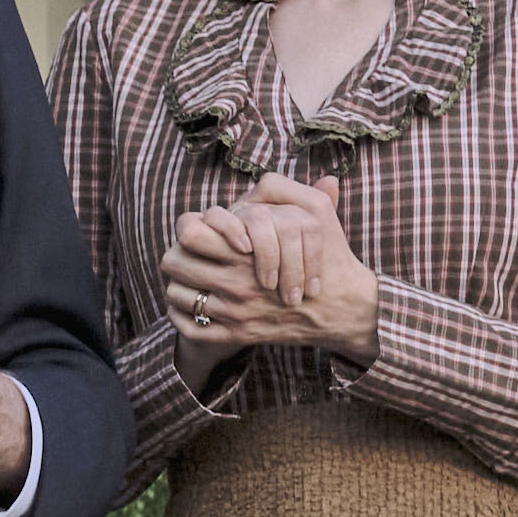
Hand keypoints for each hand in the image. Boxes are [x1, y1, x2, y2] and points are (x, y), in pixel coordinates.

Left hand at [162, 172, 377, 369]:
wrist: (344, 308)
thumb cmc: (330, 257)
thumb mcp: (316, 212)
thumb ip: (286, 190)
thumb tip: (261, 181)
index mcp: (246, 250)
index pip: (188, 232)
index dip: (186, 228)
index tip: (197, 232)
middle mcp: (235, 281)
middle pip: (173, 263)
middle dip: (175, 255)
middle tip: (181, 255)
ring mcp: (234, 311)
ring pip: (177, 295)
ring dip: (177, 285)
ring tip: (184, 280)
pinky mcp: (236, 335)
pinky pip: (189, 326)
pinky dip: (182, 316)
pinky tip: (188, 306)